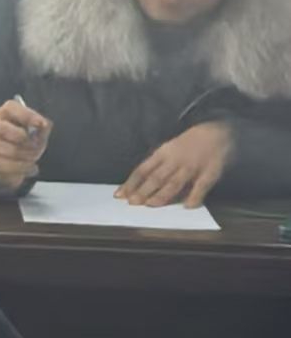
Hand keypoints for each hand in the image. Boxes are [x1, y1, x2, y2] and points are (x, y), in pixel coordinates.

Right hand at [0, 99, 52, 190]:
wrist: (9, 158)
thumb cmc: (24, 138)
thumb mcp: (35, 128)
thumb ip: (41, 125)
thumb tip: (44, 125)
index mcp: (4, 113)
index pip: (11, 108)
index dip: (27, 115)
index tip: (42, 124)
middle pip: (7, 130)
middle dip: (27, 140)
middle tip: (37, 145)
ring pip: (12, 150)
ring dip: (29, 156)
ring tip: (35, 156)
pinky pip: (10, 166)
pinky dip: (25, 168)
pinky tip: (32, 167)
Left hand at [116, 122, 233, 207]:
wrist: (217, 131)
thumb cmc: (187, 145)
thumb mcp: (168, 150)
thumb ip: (155, 166)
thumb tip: (136, 186)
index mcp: (163, 154)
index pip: (142, 170)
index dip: (131, 183)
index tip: (120, 195)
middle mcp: (175, 160)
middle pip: (156, 177)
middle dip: (143, 190)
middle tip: (133, 202)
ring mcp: (192, 167)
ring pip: (174, 182)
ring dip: (162, 194)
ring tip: (151, 205)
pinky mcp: (209, 172)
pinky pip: (201, 186)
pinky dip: (194, 196)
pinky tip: (187, 206)